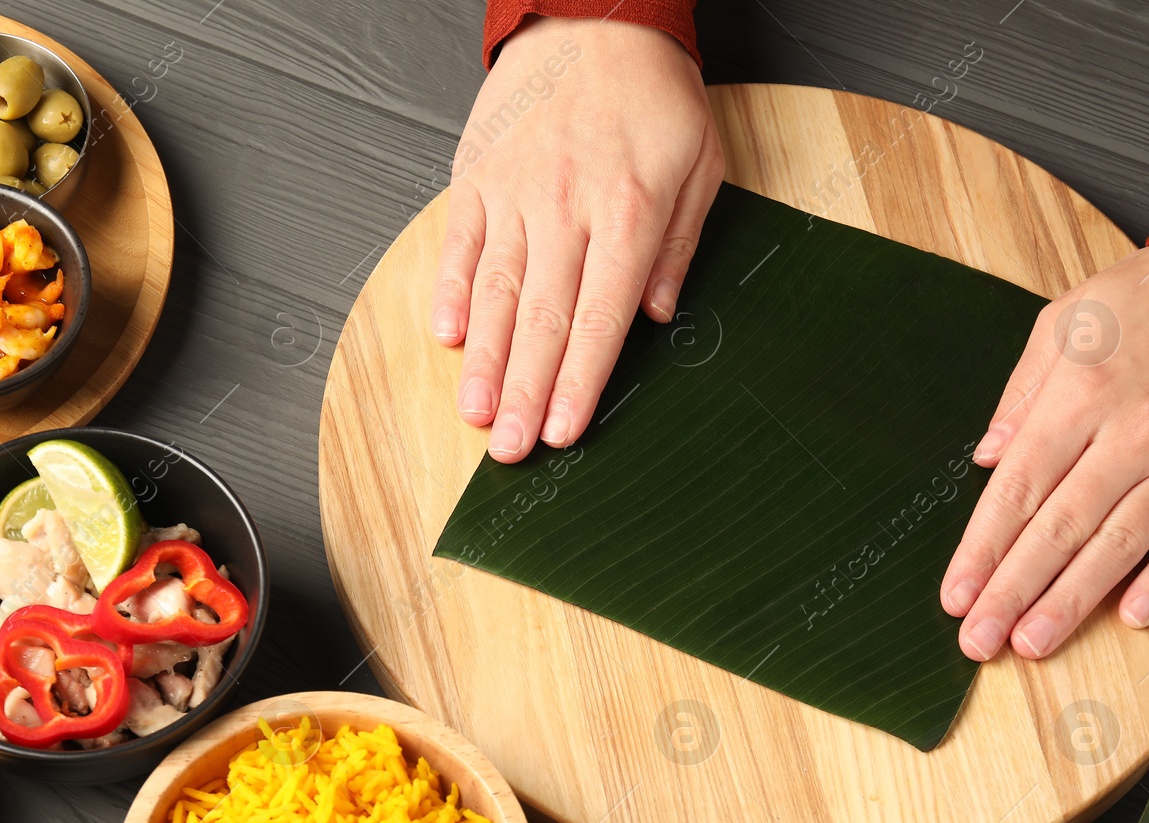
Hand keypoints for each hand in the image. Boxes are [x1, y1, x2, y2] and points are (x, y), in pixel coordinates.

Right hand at [432, 16, 722, 461]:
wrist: (592, 14)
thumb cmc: (652, 94)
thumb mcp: (700, 164)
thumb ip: (677, 245)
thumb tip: (655, 316)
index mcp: (626, 211)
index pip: (599, 317)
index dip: (581, 381)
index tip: (565, 431)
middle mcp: (565, 208)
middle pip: (542, 319)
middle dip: (526, 393)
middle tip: (511, 453)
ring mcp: (514, 193)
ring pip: (496, 291)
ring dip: (485, 361)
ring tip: (476, 414)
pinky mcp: (477, 176)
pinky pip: (460, 243)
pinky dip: (451, 292)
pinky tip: (448, 337)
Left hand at [941, 243, 1148, 660]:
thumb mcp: (1064, 322)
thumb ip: (1019, 394)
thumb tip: (986, 455)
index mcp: (1079, 397)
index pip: (1016, 491)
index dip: (981, 551)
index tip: (956, 595)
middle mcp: (1130, 434)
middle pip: (1058, 531)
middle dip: (1012, 593)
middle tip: (978, 642)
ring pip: (1118, 546)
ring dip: (1072, 601)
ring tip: (1033, 643)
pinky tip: (1132, 617)